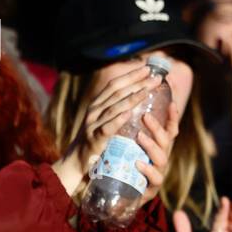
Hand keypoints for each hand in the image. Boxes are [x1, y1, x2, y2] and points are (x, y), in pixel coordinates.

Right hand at [52, 63, 178, 198]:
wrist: (76, 163)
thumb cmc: (94, 141)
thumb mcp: (103, 121)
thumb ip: (115, 110)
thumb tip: (135, 98)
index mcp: (97, 104)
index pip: (115, 84)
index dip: (131, 75)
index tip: (148, 69)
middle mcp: (94, 111)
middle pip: (117, 92)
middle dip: (137, 82)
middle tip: (155, 77)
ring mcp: (93, 124)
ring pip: (114, 107)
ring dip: (132, 97)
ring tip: (148, 90)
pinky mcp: (94, 139)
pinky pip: (107, 127)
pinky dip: (118, 120)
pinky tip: (130, 113)